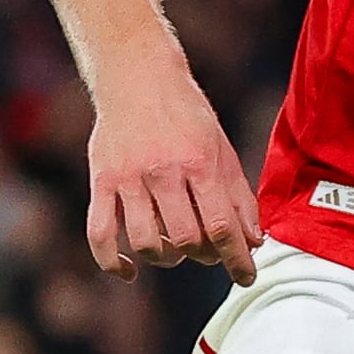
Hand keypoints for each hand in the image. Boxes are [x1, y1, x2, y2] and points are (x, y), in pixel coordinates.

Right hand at [84, 65, 257, 277]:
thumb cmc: (187, 115)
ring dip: (166, 259)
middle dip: (204, 256)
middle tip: (208, 252)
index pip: (222, 225)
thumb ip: (239, 196)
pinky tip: (130, 270)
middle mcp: (163, 171)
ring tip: (174, 251)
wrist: (138, 76)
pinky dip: (113, 262)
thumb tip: (254, 242)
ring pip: (146, 243)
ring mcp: (128, 177)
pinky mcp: (101, 181)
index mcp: (199, 162)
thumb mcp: (222, 149)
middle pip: (187, 239)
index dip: (237, 259)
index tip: (246, 277)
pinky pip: (100, 234)